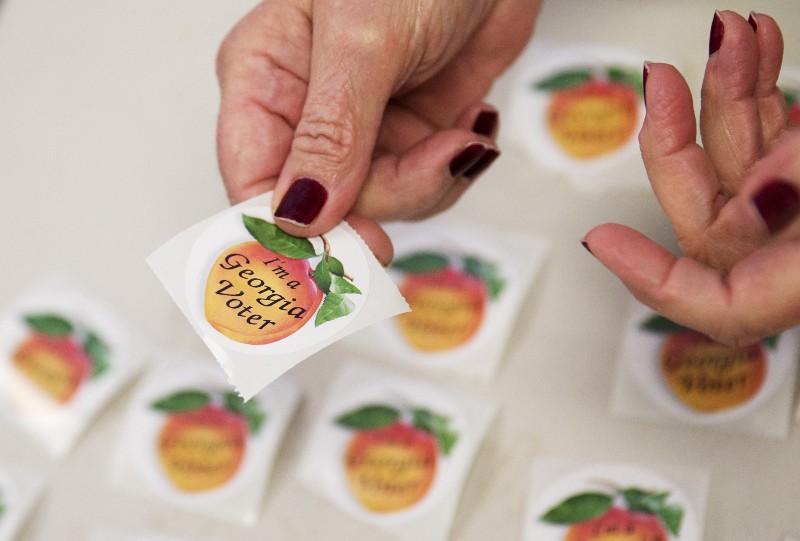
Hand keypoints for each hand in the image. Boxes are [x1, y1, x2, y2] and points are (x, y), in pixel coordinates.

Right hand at [216, 0, 539, 264]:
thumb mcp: (363, 39)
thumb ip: (331, 131)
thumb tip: (301, 213)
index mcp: (264, 78)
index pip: (251, 180)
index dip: (284, 233)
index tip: (325, 266)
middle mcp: (306, 113)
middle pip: (323, 207)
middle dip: (382, 201)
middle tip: (427, 177)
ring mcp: (360, 129)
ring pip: (379, 204)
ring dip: (428, 181)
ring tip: (460, 134)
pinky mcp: (409, 135)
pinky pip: (423, 188)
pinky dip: (454, 169)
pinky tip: (469, 126)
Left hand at [584, 11, 799, 346]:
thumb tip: (761, 185)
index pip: (718, 305)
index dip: (651, 277)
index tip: (599, 238)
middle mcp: (795, 251)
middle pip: (707, 209)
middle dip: (681, 136)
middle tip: (665, 79)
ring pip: (739, 157)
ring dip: (729, 91)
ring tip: (731, 34)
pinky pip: (775, 133)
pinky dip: (762, 89)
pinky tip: (755, 48)